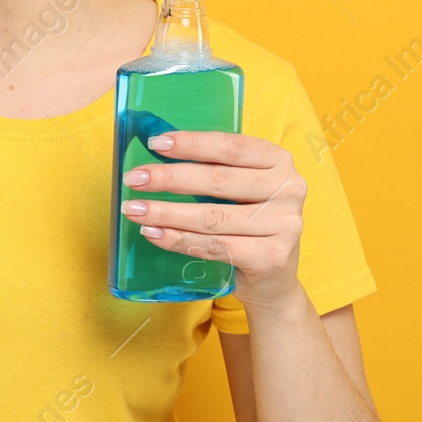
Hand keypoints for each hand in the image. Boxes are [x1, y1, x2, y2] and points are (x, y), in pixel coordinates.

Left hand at [119, 130, 305, 310]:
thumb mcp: (242, 189)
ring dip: (166, 213)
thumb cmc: (248, 223)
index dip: (191, 144)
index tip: (155, 144)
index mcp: (278, 161)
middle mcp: (288, 189)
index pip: (230, 146)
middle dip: (169, 178)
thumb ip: (213, 169)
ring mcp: (284, 225)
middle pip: (218, 180)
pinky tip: (154, 233)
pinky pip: (214, 246)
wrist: (274, 277)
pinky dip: (179, 240)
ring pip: (212, 217)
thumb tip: (157, 152)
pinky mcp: (272, 257)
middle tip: (133, 178)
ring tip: (134, 210)